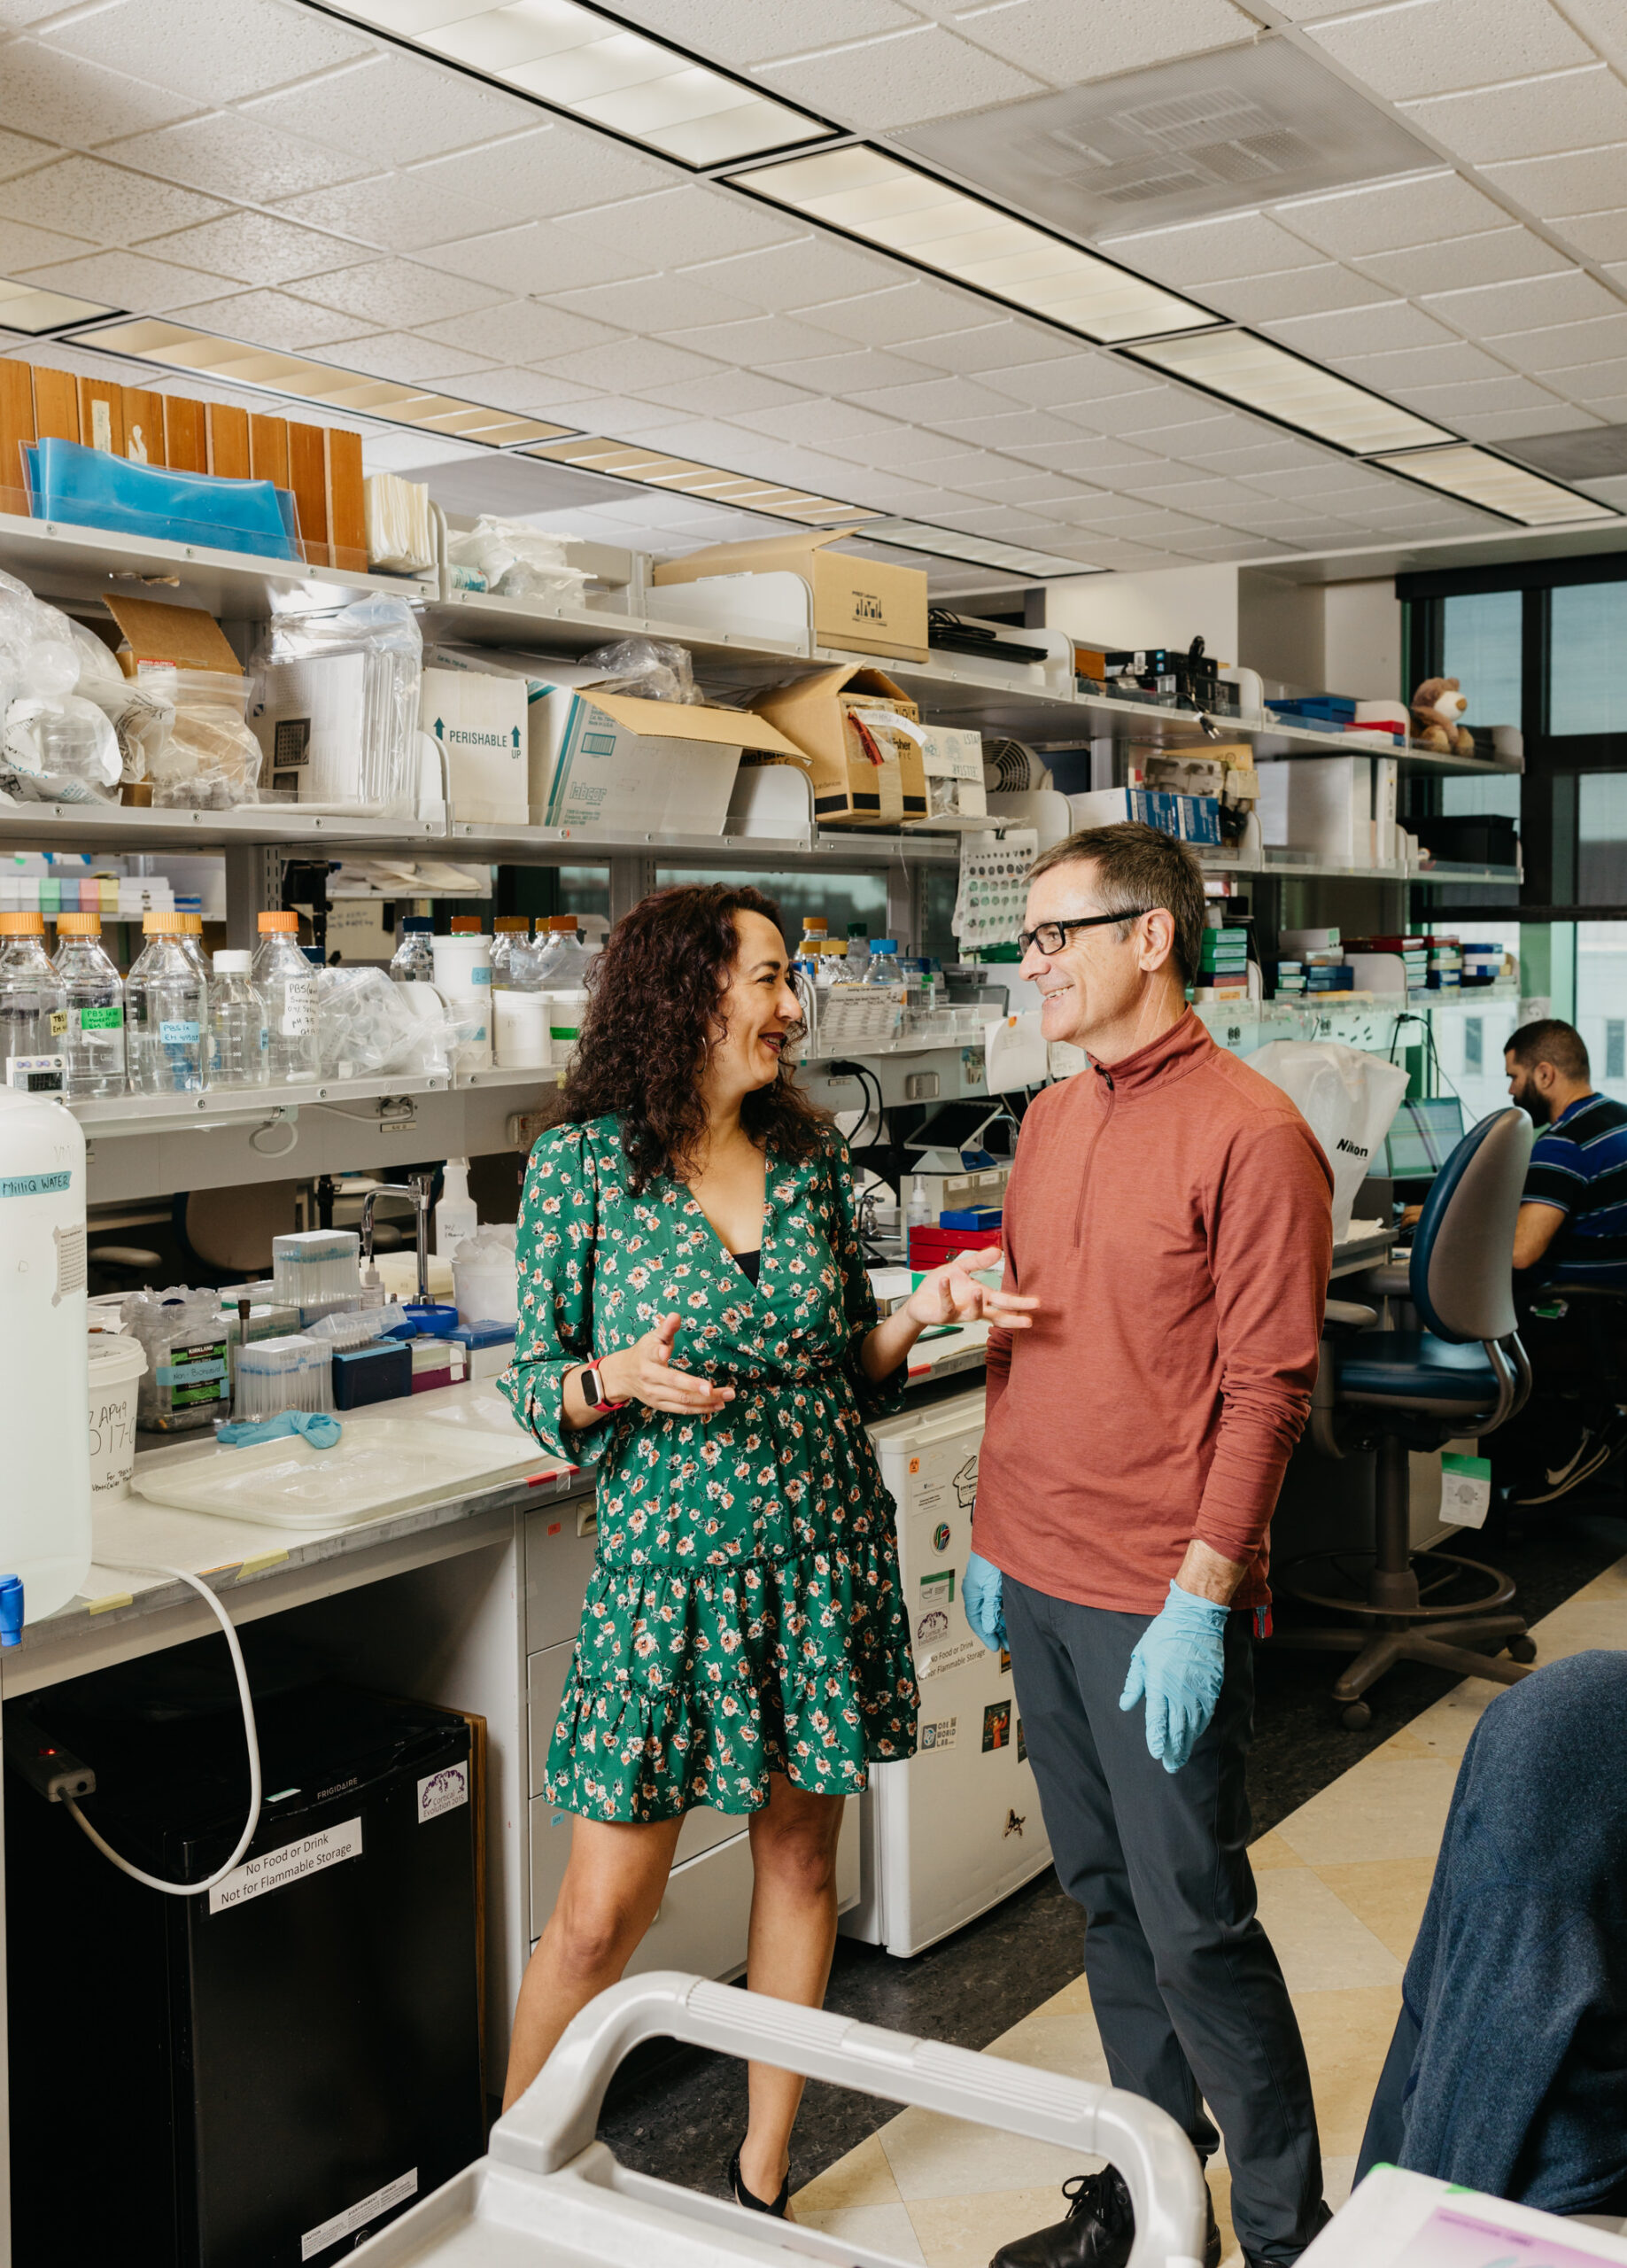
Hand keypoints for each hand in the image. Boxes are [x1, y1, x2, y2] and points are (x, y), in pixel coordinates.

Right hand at [602, 1314, 734, 1417]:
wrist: (624, 1375)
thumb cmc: (644, 1352)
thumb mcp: (652, 1337)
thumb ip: (666, 1328)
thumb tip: (676, 1315)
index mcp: (647, 1357)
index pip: (654, 1355)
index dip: (660, 1353)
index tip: (666, 1351)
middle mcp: (650, 1378)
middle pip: (676, 1384)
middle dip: (698, 1387)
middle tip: (719, 1388)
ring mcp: (655, 1395)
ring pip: (683, 1400)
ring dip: (707, 1401)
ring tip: (727, 1396)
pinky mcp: (660, 1405)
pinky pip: (683, 1409)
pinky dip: (701, 1408)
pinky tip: (718, 1405)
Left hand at [904, 1246, 1038, 1331]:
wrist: (919, 1300)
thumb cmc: (941, 1286)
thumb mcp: (960, 1269)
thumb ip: (978, 1261)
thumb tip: (998, 1251)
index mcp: (981, 1297)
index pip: (1004, 1301)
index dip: (1020, 1303)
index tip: (1037, 1303)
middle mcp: (973, 1308)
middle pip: (997, 1315)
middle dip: (1012, 1317)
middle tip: (1028, 1320)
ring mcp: (959, 1313)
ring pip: (973, 1314)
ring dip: (977, 1303)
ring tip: (980, 1292)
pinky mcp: (942, 1315)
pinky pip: (947, 1305)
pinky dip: (946, 1292)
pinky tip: (945, 1279)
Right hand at [963, 1551, 1005, 1650]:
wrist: (1001, 1538)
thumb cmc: (989, 1557)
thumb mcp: (989, 1588)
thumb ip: (989, 1608)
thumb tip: (988, 1627)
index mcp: (972, 1593)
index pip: (976, 1620)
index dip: (985, 1635)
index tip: (995, 1646)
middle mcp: (979, 1591)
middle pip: (986, 1617)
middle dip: (995, 1632)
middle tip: (1006, 1644)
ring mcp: (989, 1586)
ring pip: (994, 1610)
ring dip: (1001, 1623)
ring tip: (1011, 1634)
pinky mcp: (998, 1582)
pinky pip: (1000, 1602)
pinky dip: (1005, 1611)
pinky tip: (1013, 1616)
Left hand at [1119, 1580, 1228, 1772]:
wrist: (1195, 1618)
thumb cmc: (1164, 1635)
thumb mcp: (1141, 1655)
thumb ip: (1134, 1683)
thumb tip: (1124, 1705)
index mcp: (1159, 1683)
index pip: (1157, 1719)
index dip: (1157, 1739)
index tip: (1157, 1754)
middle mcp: (1179, 1691)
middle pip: (1177, 1728)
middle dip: (1173, 1750)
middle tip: (1171, 1767)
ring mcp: (1198, 1690)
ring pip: (1193, 1724)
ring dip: (1187, 1743)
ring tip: (1182, 1758)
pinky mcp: (1213, 1687)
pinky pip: (1207, 1713)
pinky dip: (1200, 1728)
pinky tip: (1195, 1736)